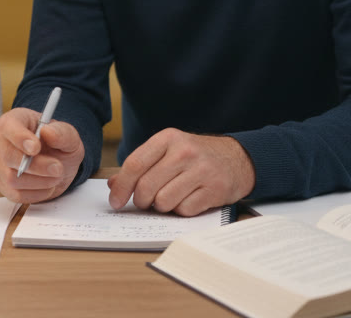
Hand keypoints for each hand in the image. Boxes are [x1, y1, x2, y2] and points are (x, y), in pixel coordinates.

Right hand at [0, 108, 83, 203]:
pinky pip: (14, 194)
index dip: (19, 137)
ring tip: (56, 176)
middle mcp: (2, 140)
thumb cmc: (60, 145)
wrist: (59, 165)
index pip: (8, 126)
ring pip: (11, 178)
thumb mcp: (69, 136)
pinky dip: (35, 193)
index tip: (36, 148)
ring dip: (39, 181)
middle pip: (8, 156)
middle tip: (58, 168)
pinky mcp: (2, 183)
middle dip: (36, 166)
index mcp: (15, 121)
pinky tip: (46, 186)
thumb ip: (62, 133)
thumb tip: (48, 132)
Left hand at [107, 128, 254, 215]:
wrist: (237, 159)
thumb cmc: (195, 156)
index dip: (122, 187)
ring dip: (162, 206)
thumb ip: (141, 165)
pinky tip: (188, 199)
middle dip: (141, 201)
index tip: (115, 202)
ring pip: (163, 202)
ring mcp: (201, 170)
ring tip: (170, 197)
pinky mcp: (215, 189)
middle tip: (145, 202)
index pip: (135, 164)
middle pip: (146, 187)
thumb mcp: (168, 151)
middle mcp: (184, 152)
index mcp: (168, 138)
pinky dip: (181, 210)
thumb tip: (113, 185)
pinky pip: (184, 210)